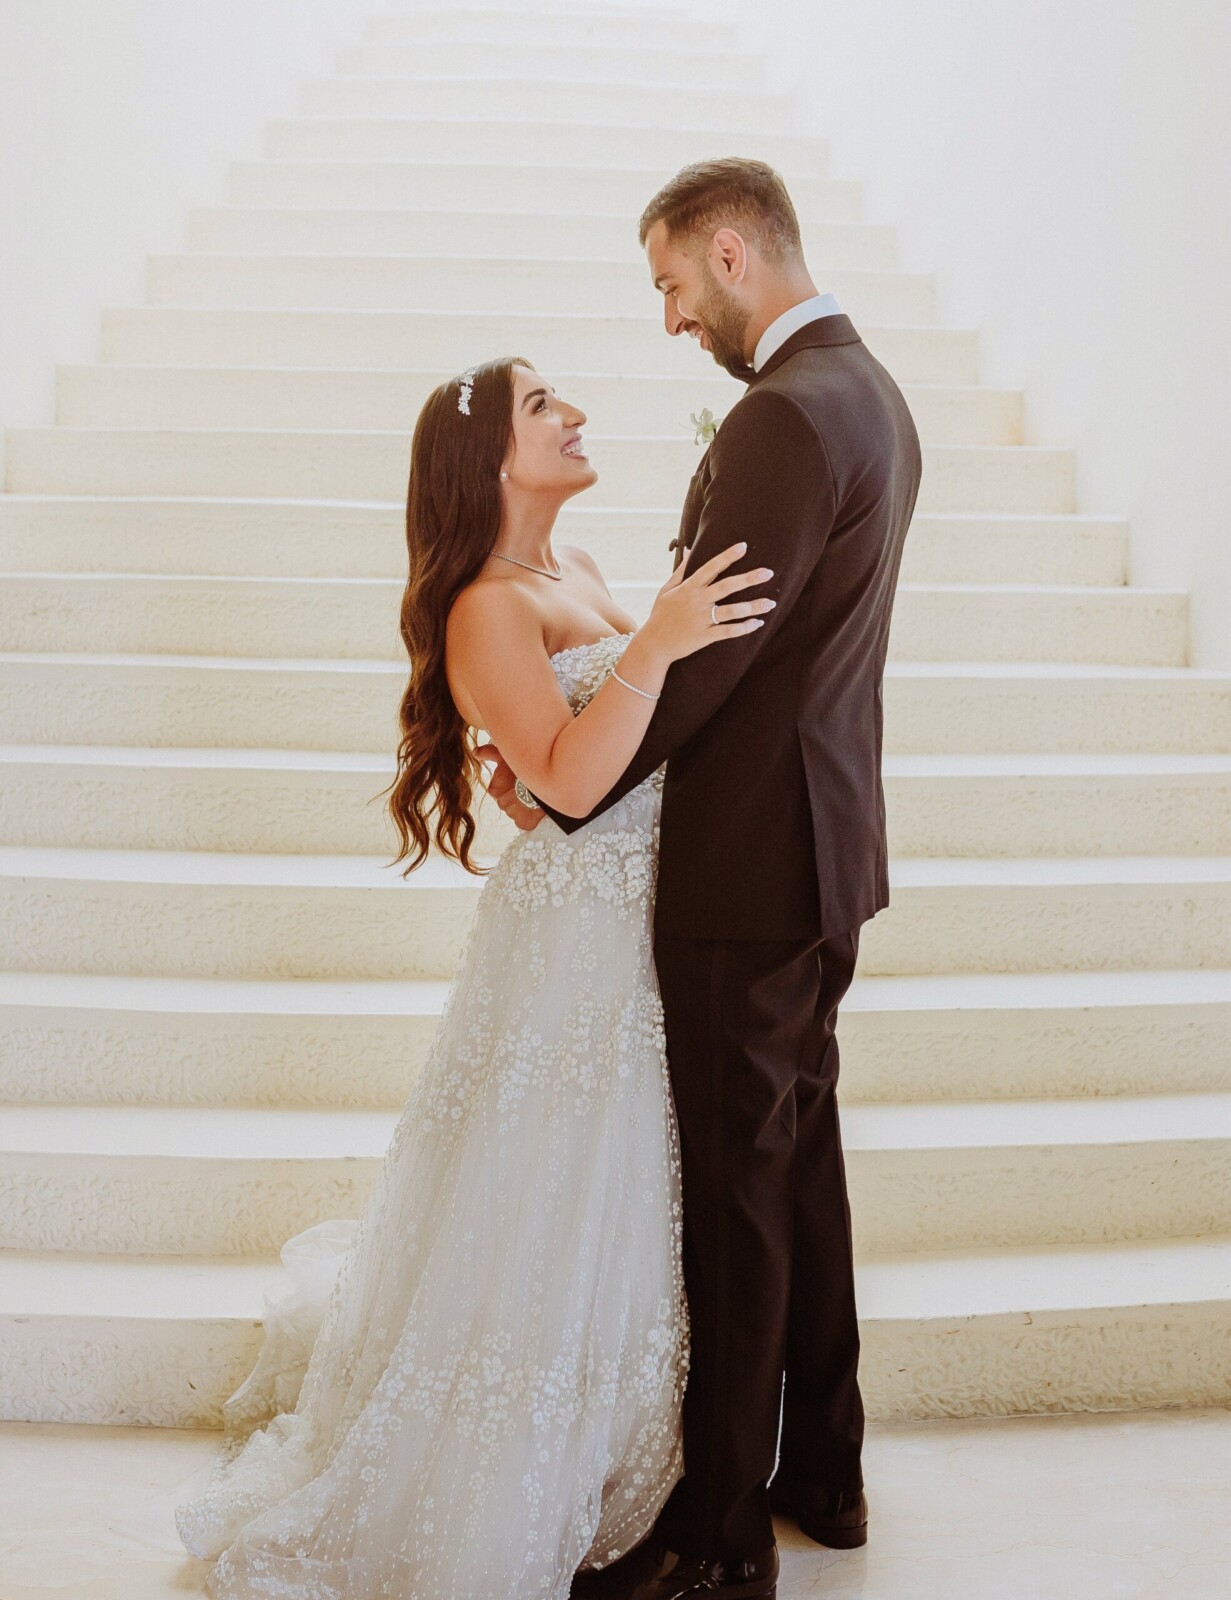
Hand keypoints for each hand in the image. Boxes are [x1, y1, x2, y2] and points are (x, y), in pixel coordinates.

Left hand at [475, 742, 544, 831]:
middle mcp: (501, 803)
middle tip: (528, 788)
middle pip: (508, 800)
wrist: (546, 782)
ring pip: (517, 811)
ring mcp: (513, 815)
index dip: (510, 784)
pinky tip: (536, 807)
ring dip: (524, 805)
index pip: (499, 789)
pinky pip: (526, 821)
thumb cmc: (524, 767)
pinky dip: (530, 816)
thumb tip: (475, 752)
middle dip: (516, 796)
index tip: (519, 780)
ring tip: (534, 797)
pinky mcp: (524, 823)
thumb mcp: (506, 756)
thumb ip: (489, 753)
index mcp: (495, 789)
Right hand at [641, 541, 774, 663]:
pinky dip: (744, 628)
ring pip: (732, 611)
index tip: (743, 547)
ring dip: (753, 606)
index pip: (711, 568)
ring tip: (770, 603)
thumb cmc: (660, 615)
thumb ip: (680, 570)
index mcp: (689, 588)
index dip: (727, 556)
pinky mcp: (704, 637)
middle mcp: (697, 601)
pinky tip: (757, 623)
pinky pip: (728, 632)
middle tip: (768, 573)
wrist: (653, 644)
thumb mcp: (667, 589)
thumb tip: (688, 550)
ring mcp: (702, 619)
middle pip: (727, 587)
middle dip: (749, 579)